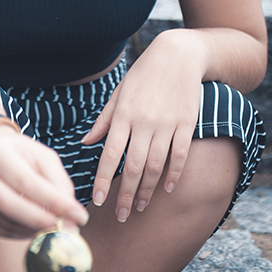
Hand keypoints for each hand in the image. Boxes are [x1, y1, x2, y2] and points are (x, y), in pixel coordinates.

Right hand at [0, 125, 88, 239]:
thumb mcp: (44, 158)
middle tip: (68, 230)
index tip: (79, 216)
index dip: (53, 201)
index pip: (24, 181)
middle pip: (7, 203)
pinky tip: (35, 226)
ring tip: (55, 226)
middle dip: (42, 220)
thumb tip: (70, 216)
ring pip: (5, 221)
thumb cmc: (22, 155)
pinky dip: (23, 233)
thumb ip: (59, 183)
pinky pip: (0, 231)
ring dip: (35, 229)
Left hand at [83, 32, 204, 222]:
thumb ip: (103, 121)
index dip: (103, 180)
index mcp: (122, 116)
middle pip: (132, 167)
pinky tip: (166, 189)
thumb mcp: (118, 94)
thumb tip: (85, 143)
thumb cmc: (142, 76)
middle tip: (120, 215)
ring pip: (155, 165)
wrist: (177, 56)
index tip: (98, 201)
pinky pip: (180, 155)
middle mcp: (143, 123)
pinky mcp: (186, 124)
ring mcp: (166, 125)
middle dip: (124, 194)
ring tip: (139, 207)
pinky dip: (173, 174)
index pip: (109, 155)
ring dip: (147, 189)